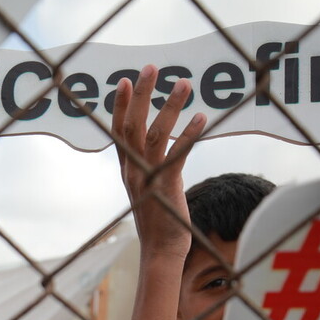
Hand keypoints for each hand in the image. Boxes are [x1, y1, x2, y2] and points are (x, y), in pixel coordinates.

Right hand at [112, 65, 206, 257]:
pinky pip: (177, 155)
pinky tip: (202, 117)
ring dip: (169, 106)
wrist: (161, 252)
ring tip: (183, 82)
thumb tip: (156, 152)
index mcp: (127, 170)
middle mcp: (133, 171)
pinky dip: (189, 134)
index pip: (118, 131)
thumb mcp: (147, 191)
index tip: (123, 80)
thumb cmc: (159, 222)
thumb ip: (147, 169)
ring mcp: (147, 178)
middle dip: (140, 94)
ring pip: (154, 134)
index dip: (119, 105)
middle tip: (150, 67)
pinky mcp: (166, 187)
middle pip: (131, 125)